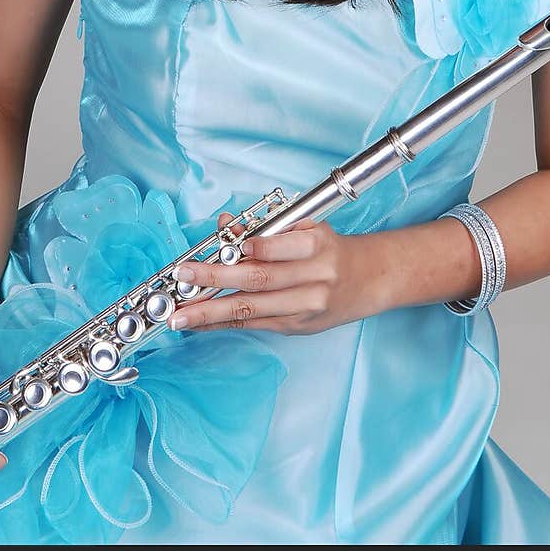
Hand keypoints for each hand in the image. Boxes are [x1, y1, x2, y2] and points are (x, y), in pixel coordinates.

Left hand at [169, 212, 390, 334]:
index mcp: (318, 246)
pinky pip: (254, 324)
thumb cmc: (331, 248)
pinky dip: (224, 323)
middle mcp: (313, 279)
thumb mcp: (306, 227)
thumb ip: (265, 227)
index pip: (280, 248)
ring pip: (251, 309)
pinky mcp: (296, 326)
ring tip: (181, 315)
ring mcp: (305, 307)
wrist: (368, 280)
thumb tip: (225, 224)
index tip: (226, 246)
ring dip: (211, 312)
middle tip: (185, 276)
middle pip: (259, 280)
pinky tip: (201, 324)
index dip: (253, 249)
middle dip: (216, 279)